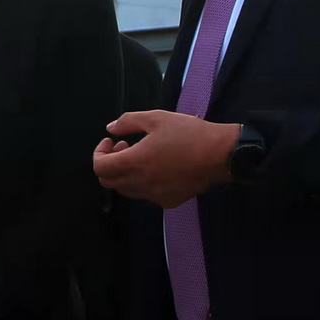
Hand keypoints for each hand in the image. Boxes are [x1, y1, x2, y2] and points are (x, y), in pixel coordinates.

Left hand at [93, 111, 238, 206]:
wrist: (221, 154)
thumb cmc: (188, 133)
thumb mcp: (156, 117)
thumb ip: (128, 122)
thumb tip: (110, 129)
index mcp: (136, 162)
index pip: (100, 168)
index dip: (99, 153)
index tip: (111, 141)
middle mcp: (142, 184)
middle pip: (109, 182)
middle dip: (110, 163)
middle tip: (124, 146)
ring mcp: (155, 196)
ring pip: (126, 189)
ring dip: (125, 173)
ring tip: (141, 154)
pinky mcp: (168, 202)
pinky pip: (145, 195)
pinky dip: (142, 182)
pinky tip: (158, 167)